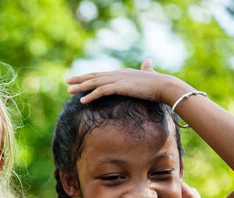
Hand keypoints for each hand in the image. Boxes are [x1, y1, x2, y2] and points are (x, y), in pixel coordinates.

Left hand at [66, 59, 188, 104]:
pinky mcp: (120, 87)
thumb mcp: (149, 74)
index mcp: (122, 73)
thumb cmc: (158, 83)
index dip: (88, 76)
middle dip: (80, 79)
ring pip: (95, 83)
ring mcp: (118, 80)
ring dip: (81, 87)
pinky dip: (91, 95)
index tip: (77, 79)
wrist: (165, 86)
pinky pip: (101, 91)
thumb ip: (146, 68)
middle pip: (94, 76)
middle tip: (67, 81)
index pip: (101, 74)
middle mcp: (118, 74)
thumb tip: (148, 61)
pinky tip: (82, 100)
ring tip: (69, 91)